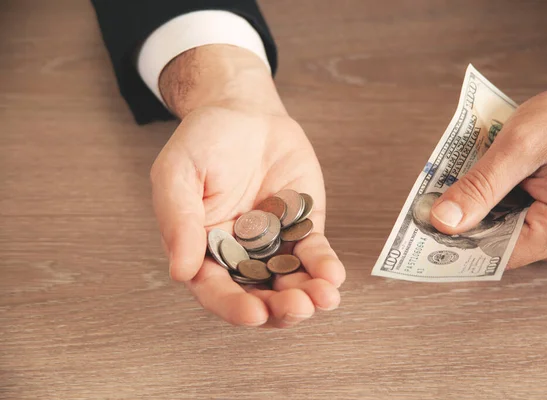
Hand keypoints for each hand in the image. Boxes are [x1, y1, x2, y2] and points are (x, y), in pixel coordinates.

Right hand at [150, 46, 344, 326]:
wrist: (245, 113)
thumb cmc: (205, 140)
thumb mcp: (178, 172)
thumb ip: (179, 220)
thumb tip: (180, 271)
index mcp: (202, 248)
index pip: (215, 289)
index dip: (233, 306)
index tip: (254, 313)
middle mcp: (238, 253)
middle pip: (258, 293)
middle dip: (279, 307)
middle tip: (297, 307)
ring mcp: (273, 243)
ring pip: (290, 281)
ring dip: (308, 295)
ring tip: (324, 297)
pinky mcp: (301, 227)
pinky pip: (314, 253)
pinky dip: (324, 266)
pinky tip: (333, 274)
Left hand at [430, 73, 546, 268]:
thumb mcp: (518, 146)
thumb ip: (480, 186)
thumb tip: (443, 221)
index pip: (493, 255)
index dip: (457, 238)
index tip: (426, 222)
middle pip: (495, 246)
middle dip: (465, 221)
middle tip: (438, 196)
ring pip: (498, 236)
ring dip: (476, 213)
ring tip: (464, 186)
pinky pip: (509, 225)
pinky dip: (489, 208)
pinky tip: (482, 187)